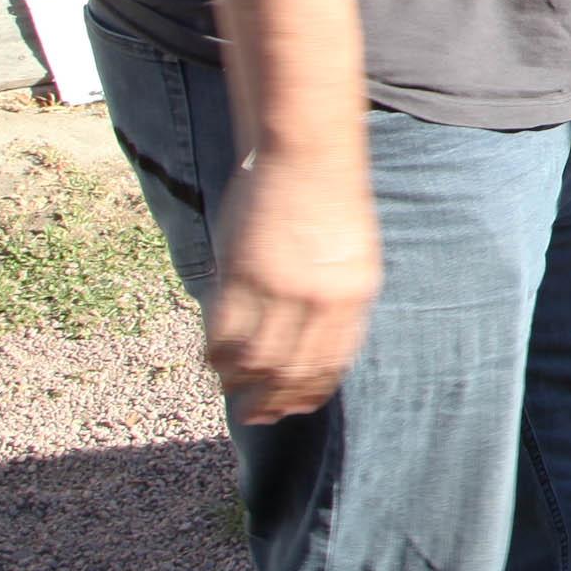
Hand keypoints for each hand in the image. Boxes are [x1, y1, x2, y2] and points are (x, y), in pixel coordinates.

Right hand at [205, 149, 380, 425]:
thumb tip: (313, 346)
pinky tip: (214, 361)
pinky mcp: (243, 273)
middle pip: (292, 369)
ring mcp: (280, 286)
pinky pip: (224, 329)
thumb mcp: (353, 255)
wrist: (309, 155)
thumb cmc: (331, 204)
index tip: (292, 408)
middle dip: (272, 400)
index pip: (331, 363)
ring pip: (255, 356)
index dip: (308, 393)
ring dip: (240, 382)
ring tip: (232, 390)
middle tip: (255, 416)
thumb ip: (336, 299)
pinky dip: (217, 353)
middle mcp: (321, 298)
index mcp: (356, 295)